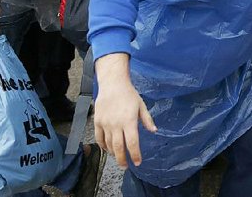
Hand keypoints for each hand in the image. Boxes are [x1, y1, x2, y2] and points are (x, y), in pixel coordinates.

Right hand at [94, 53, 156, 168]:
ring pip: (108, 144)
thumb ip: (147, 119)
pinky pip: (99, 138)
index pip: (132, 143)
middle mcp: (116, 125)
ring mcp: (105, 124)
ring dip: (113, 153)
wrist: (113, 84)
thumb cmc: (129, 94)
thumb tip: (154, 131)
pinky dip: (103, 146)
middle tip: (125, 167)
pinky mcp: (97, 121)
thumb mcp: (141, 105)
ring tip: (118, 157)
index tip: (137, 162)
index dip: (135, 155)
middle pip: (119, 147)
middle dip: (123, 159)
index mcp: (129, 121)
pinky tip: (107, 149)